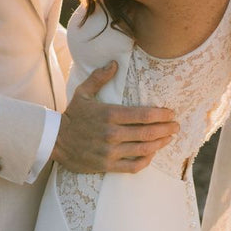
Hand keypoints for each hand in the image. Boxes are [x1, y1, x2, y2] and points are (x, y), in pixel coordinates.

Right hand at [52, 61, 179, 173]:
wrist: (54, 140)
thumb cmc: (72, 116)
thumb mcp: (82, 93)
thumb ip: (99, 78)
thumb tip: (115, 63)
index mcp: (109, 114)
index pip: (144, 114)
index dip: (161, 114)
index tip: (171, 113)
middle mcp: (112, 133)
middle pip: (148, 132)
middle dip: (166, 129)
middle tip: (176, 126)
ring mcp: (110, 151)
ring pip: (144, 149)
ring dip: (160, 143)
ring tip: (169, 138)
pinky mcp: (107, 165)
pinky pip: (133, 166)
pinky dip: (146, 161)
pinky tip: (152, 155)